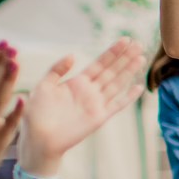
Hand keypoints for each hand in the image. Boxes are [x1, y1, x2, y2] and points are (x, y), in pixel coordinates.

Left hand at [18, 40, 146, 174]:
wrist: (39, 139)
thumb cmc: (37, 114)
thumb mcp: (43, 86)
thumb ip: (57, 70)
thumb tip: (73, 55)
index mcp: (77, 82)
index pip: (99, 63)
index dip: (112, 52)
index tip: (125, 40)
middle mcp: (90, 91)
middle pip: (112, 70)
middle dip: (125, 57)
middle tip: (139, 44)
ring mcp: (96, 104)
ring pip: (117, 83)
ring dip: (129, 71)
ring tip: (141, 57)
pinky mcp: (99, 117)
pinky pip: (117, 105)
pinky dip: (128, 97)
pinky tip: (139, 87)